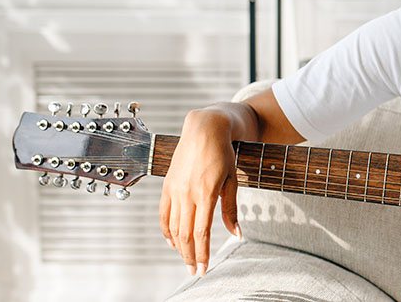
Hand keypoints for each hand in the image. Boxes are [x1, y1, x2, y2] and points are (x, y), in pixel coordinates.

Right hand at [158, 109, 240, 276]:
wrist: (204, 130)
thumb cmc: (223, 154)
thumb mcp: (232, 181)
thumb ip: (231, 209)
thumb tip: (237, 234)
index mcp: (205, 193)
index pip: (201, 232)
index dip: (202, 253)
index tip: (204, 268)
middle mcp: (186, 194)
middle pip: (185, 234)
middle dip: (190, 255)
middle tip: (196, 270)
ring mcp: (174, 190)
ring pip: (173, 227)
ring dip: (179, 247)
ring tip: (187, 259)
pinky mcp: (167, 186)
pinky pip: (164, 214)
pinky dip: (167, 230)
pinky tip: (172, 242)